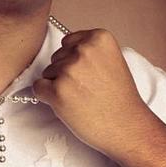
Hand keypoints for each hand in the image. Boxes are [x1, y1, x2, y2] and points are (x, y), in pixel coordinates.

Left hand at [33, 29, 152, 160]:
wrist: (128, 128)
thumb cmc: (119, 99)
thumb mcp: (112, 60)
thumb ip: (89, 51)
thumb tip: (64, 51)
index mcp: (98, 38)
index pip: (68, 42)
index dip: (74, 60)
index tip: (88, 74)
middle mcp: (83, 50)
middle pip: (56, 57)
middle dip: (66, 73)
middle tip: (87, 89)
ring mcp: (69, 70)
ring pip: (47, 72)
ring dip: (59, 85)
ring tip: (82, 98)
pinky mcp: (57, 90)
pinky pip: (38, 87)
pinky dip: (47, 97)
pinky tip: (67, 104)